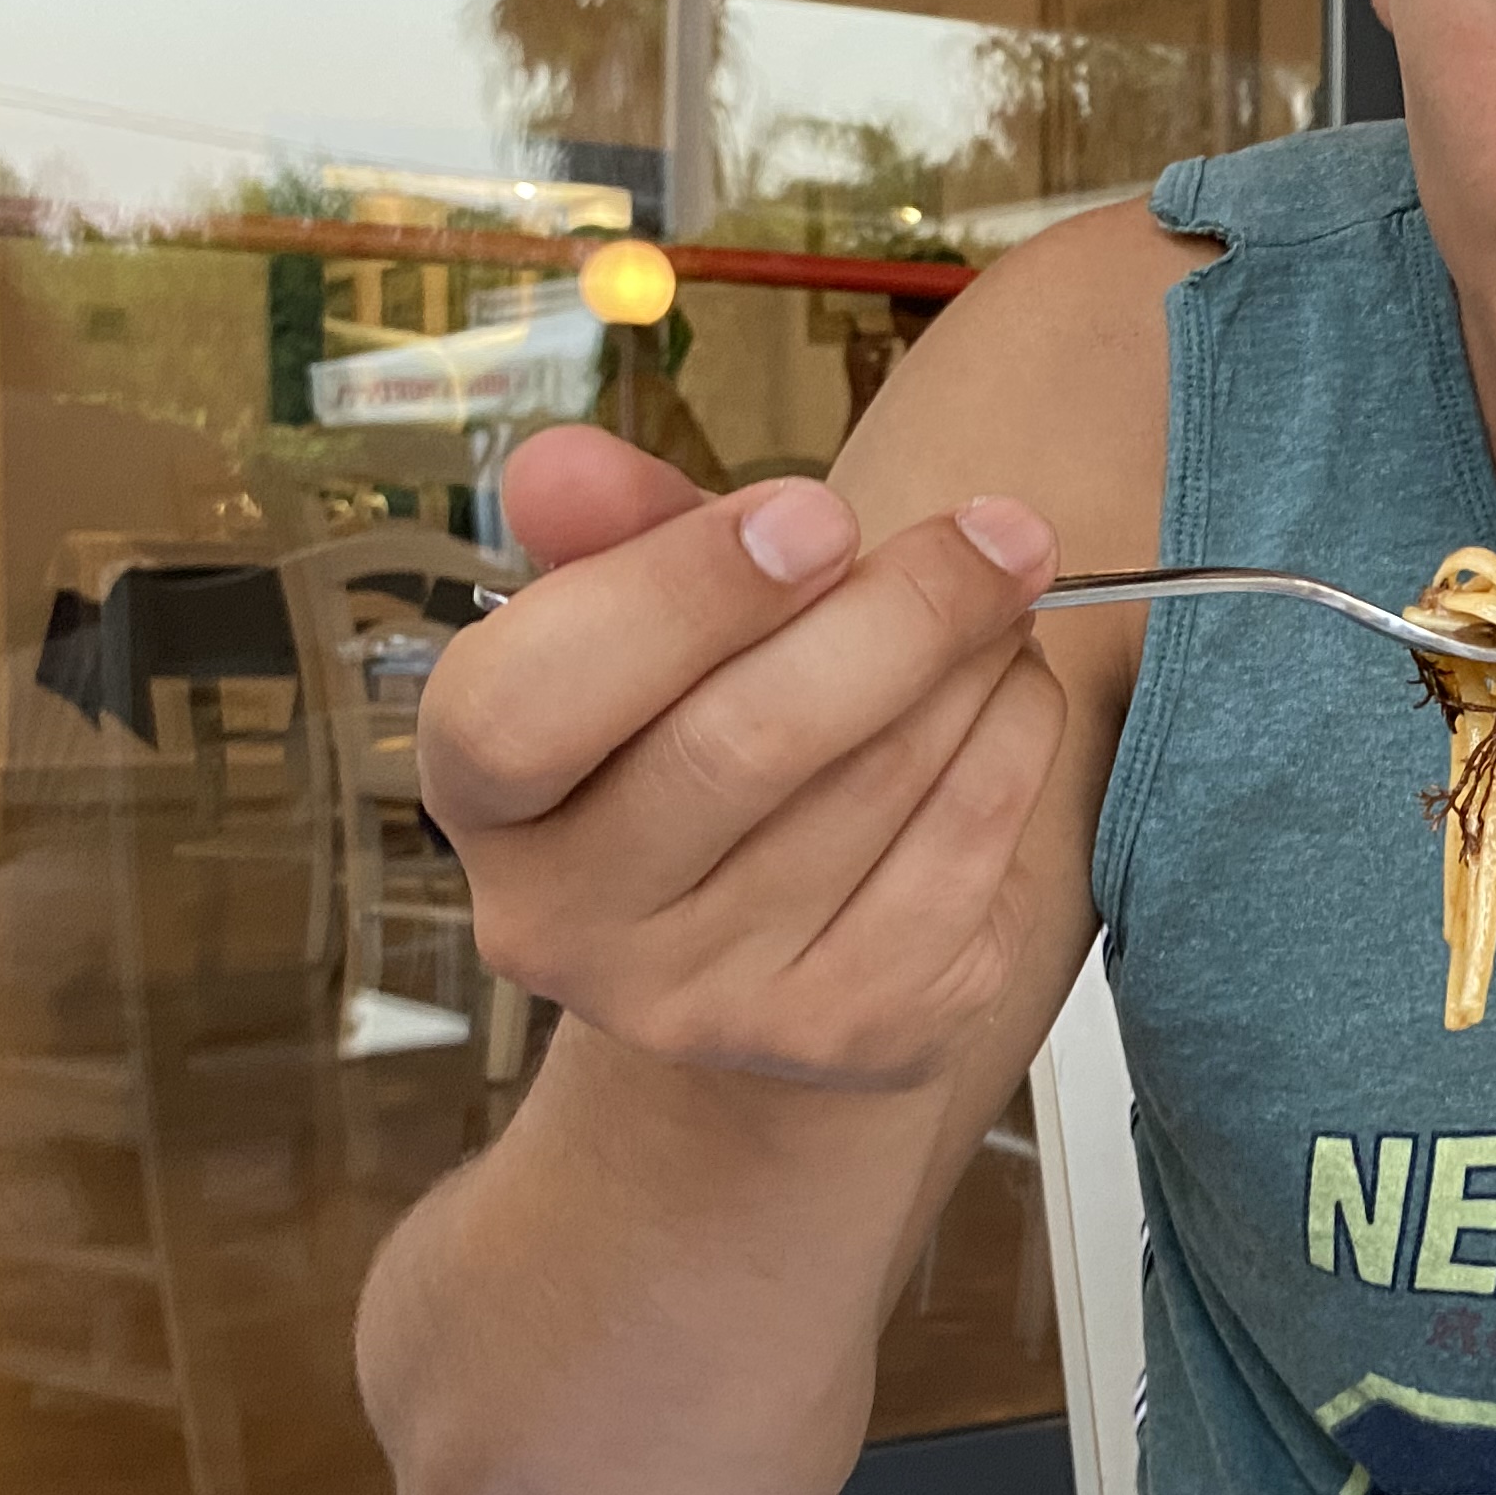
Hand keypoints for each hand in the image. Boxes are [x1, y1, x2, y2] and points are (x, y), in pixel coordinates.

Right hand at [419, 427, 1069, 1091]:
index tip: (818, 509)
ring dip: (975, 663)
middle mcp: (565, 924)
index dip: (679, 594)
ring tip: (1005, 597)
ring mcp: (708, 999)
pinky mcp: (853, 1029)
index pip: (529, 703)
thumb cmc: (697, 740)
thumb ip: (614, 533)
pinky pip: (966, 852)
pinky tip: (1014, 691)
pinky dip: (1015, 743)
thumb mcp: (642, 623)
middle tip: (999, 530)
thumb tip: (563, 465)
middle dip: (898, 611)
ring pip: (877, 785)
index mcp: (480, 797)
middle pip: (739, 745)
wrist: (768, 947)